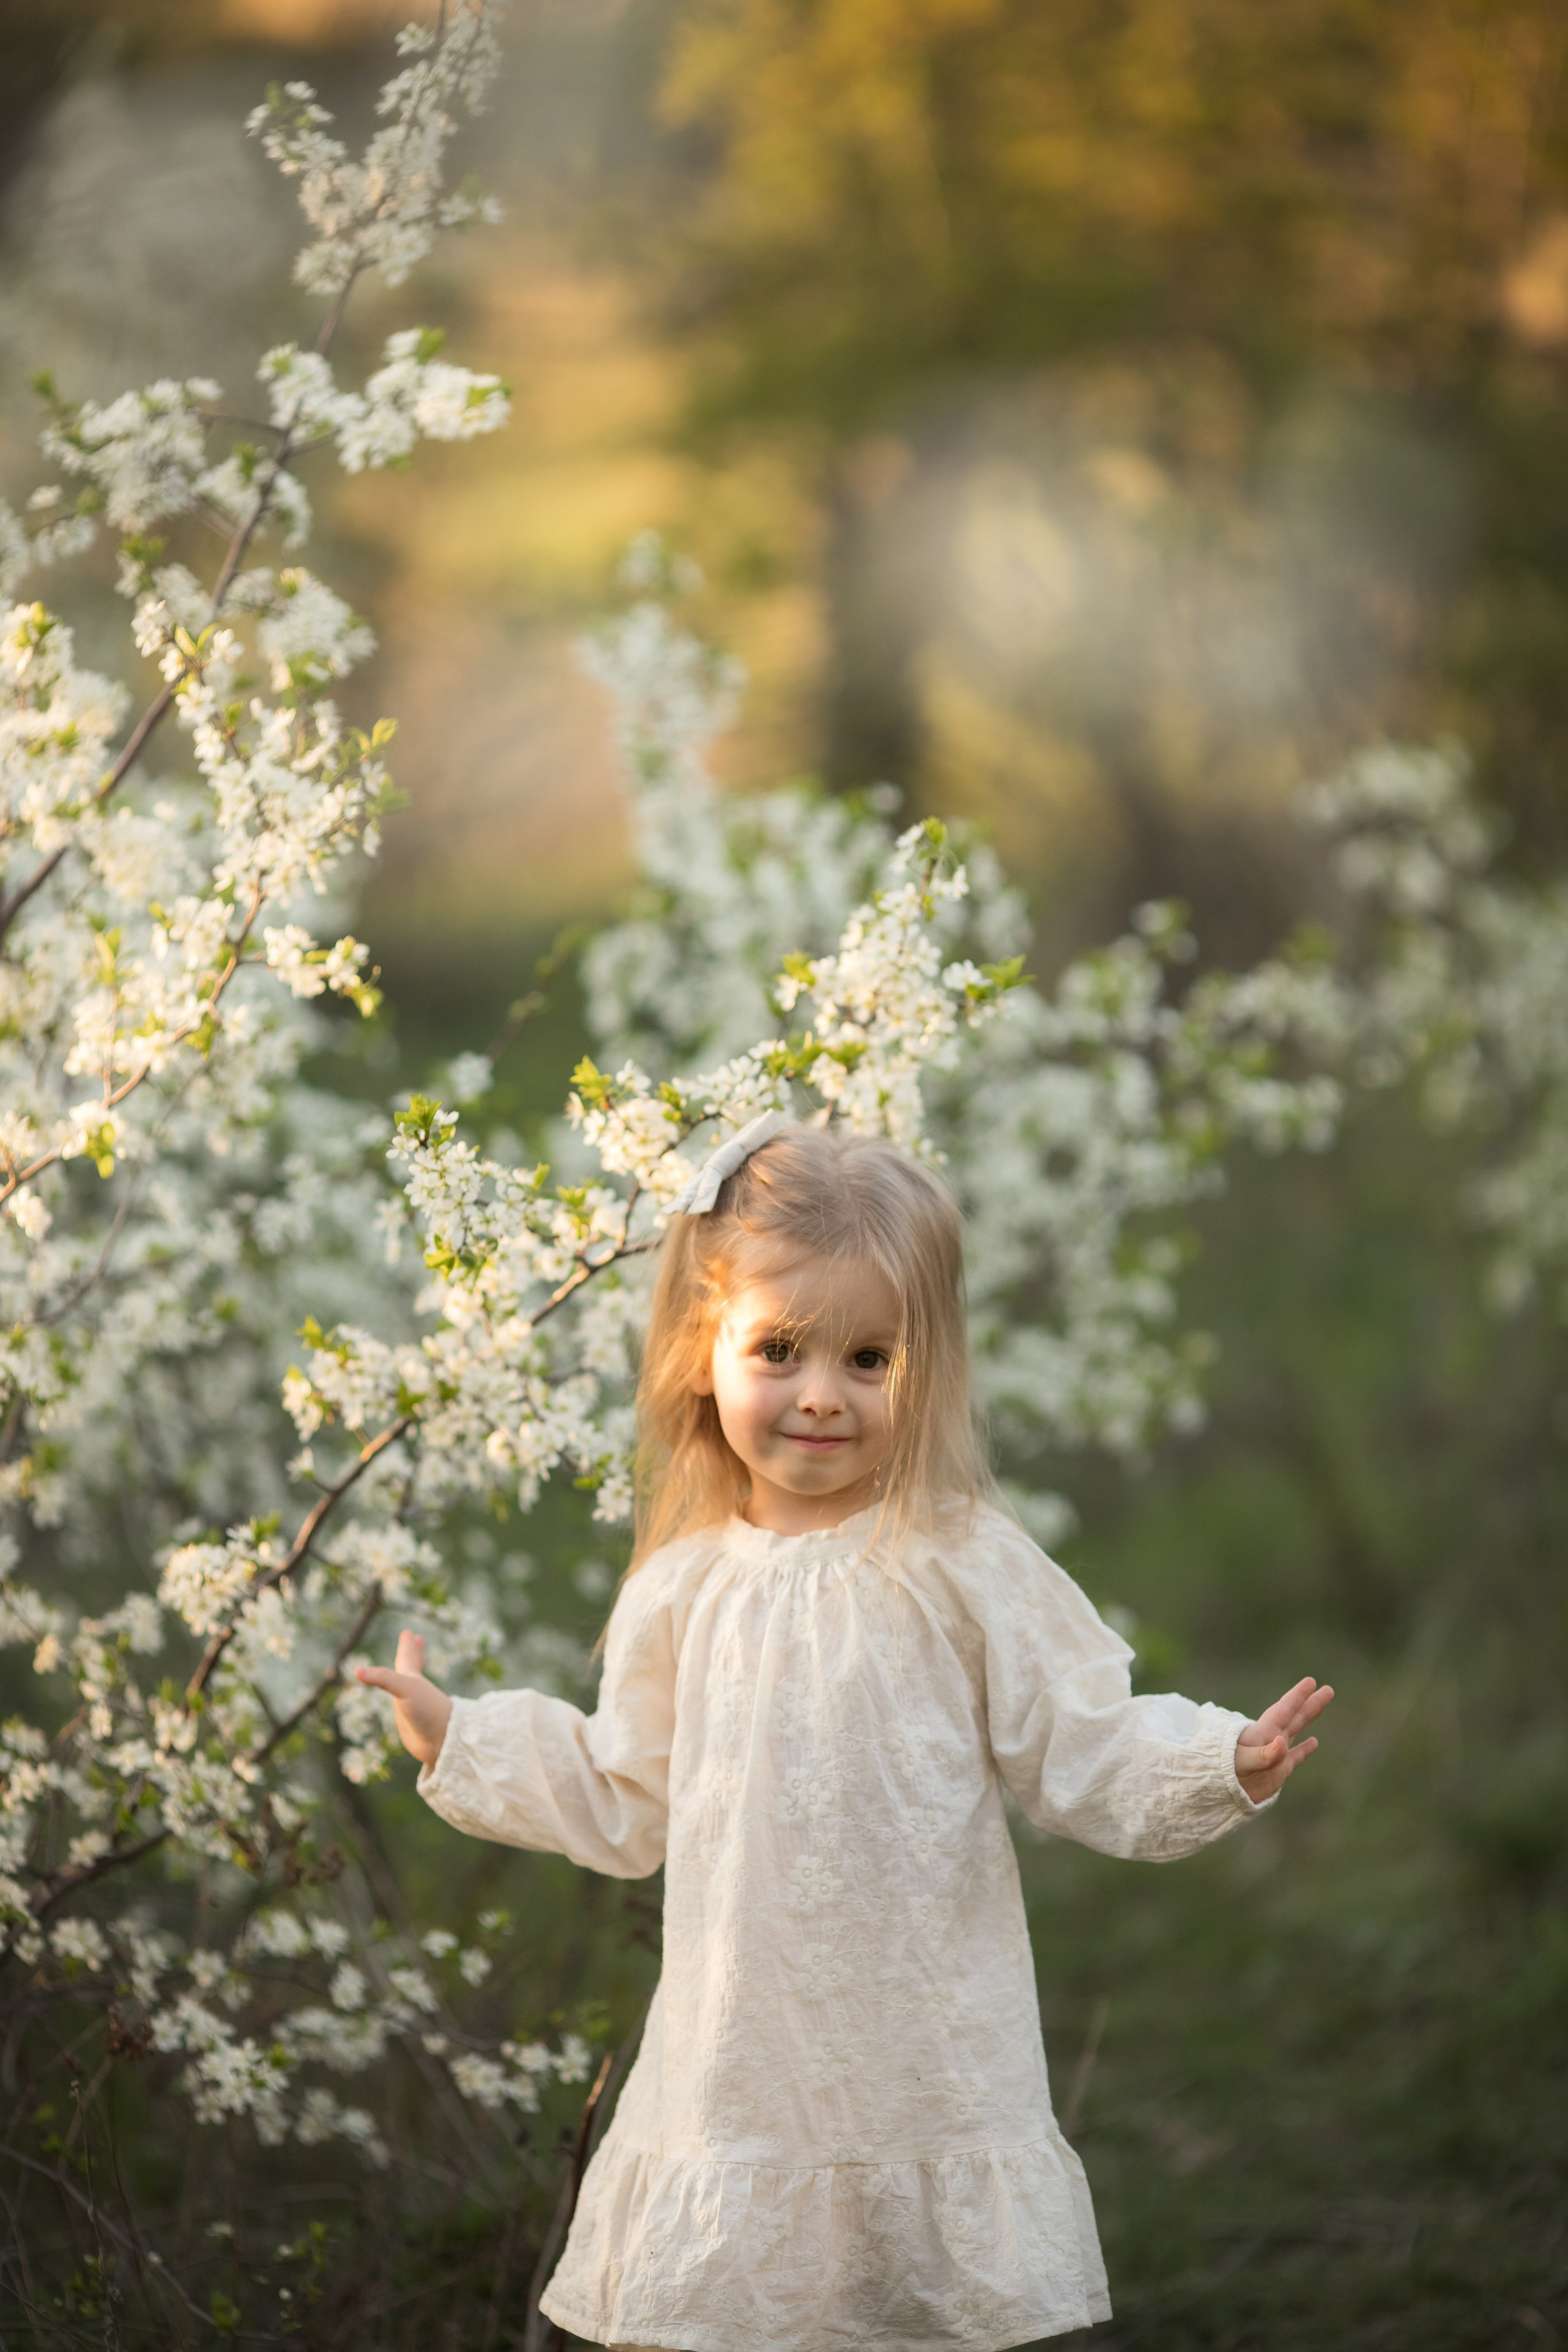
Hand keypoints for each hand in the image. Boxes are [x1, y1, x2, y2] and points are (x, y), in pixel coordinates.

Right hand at [354, 1630, 452, 1766]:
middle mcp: (412, 1689)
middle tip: (417, 1639)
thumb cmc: (427, 1709)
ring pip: (409, 1686)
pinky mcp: (410, 1723)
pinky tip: (404, 1706)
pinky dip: (402, 1702)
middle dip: (412, 1653)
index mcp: (412, 1677)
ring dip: (410, 1675)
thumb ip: (382, 1678)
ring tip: (411, 1669)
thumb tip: (357, 1670)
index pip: (408, 1656)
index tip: (410, 1632)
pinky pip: (404, 1708)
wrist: (442, 1740)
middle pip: (413, 1666)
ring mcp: (412, 1705)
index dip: (407, 1645)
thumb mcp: (404, 1688)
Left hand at [1234, 1676, 1333, 1804]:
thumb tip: (1283, 1743)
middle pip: (1294, 1717)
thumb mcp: (1242, 1761)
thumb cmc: (1226, 1772)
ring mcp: (1275, 1755)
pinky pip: (1295, 1757)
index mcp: (1262, 1732)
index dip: (1297, 1696)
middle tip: (1328, 1689)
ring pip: (1296, 1731)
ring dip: (1309, 1718)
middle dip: (1310, 1703)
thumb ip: (1263, 1754)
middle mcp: (1270, 1740)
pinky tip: (1314, 1742)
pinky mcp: (1278, 1772)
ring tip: (1322, 1704)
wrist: (1220, 1793)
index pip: (1284, 1710)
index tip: (1311, 1681)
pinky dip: (1304, 1750)